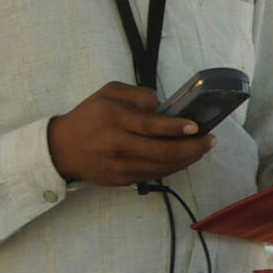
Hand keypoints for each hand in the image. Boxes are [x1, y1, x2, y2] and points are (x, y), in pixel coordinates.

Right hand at [47, 82, 214, 186]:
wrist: (62, 149)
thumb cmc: (88, 117)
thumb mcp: (108, 93)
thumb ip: (137, 94)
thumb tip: (163, 105)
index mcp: (116, 119)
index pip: (152, 126)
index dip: (177, 128)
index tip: (196, 127)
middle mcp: (119, 145)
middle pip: (164, 152)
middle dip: (193, 148)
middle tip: (210, 141)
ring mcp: (121, 166)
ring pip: (163, 168)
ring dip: (188, 160)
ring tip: (201, 149)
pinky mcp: (122, 180)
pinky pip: (155, 175)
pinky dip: (173, 168)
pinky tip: (183, 159)